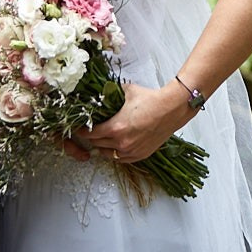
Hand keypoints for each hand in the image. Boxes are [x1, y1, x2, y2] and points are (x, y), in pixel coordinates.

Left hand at [78, 82, 194, 163]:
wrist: (171, 108)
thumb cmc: (151, 99)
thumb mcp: (126, 92)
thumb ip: (110, 94)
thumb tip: (100, 92)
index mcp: (115, 128)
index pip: (90, 134)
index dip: (82, 131)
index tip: (80, 128)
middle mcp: (121, 143)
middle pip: (97, 145)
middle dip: (92, 138)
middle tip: (90, 132)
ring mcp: (131, 151)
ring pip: (107, 154)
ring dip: (102, 147)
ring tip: (102, 140)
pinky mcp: (140, 155)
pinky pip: (121, 159)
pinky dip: (116, 153)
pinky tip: (115, 146)